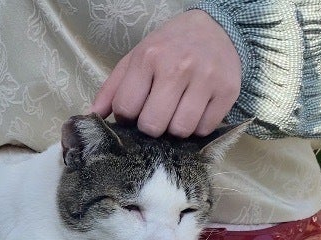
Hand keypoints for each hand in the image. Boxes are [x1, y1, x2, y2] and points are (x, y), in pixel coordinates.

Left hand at [89, 9, 240, 137]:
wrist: (216, 28)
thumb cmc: (169, 47)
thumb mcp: (135, 59)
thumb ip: (112, 89)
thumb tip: (92, 117)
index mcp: (148, 57)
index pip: (126, 109)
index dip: (126, 118)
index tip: (134, 112)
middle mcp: (178, 67)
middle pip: (153, 125)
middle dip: (150, 127)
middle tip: (156, 115)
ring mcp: (206, 79)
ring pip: (180, 130)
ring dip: (174, 130)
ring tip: (175, 114)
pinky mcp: (228, 91)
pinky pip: (205, 129)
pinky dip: (197, 127)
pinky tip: (194, 112)